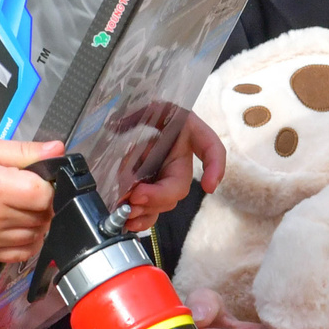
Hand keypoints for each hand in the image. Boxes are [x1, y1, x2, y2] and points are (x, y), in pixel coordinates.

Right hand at [0, 136, 59, 261]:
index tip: (38, 179)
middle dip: (43, 203)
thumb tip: (57, 150)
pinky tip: (16, 225)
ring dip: (36, 222)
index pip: (43, 195)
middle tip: (26, 190)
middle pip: (43, 216)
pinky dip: (27, 241)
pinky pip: (21, 254)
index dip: (48, 186)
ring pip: (36, 236)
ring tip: (18, 205)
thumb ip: (22, 151)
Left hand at [125, 110, 226, 231]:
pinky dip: (142, 218)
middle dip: (157, 196)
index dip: (215, 167)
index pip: (211, 148)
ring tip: (127, 209)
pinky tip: (129, 222)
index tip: (209, 186)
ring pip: (164, 202)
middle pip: (178, 187)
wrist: (149, 127)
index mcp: (187, 135)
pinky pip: (153, 209)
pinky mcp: (153, 191)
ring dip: (147, 209)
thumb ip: (138, 115)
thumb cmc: (156, 114)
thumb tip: (113, 125)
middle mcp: (180, 161)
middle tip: (136, 197)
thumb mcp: (151, 106)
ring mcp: (167, 179)